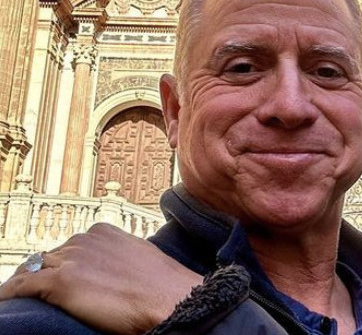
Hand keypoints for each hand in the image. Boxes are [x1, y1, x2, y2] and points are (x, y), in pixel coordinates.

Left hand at [0, 223, 202, 333]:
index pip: (68, 247)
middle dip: (40, 275)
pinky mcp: (60, 282)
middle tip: (33, 294)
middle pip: (47, 258)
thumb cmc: (164, 286)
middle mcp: (84, 239)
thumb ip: (118, 259)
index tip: (56, 279)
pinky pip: (20, 287)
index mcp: (103, 232)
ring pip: (30, 270)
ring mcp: (71, 259)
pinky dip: (8, 295)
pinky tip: (3, 304)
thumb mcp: (139, 260)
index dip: (59, 265)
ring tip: (14, 299)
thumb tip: (110, 273)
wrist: (172, 298)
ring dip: (21, 284)